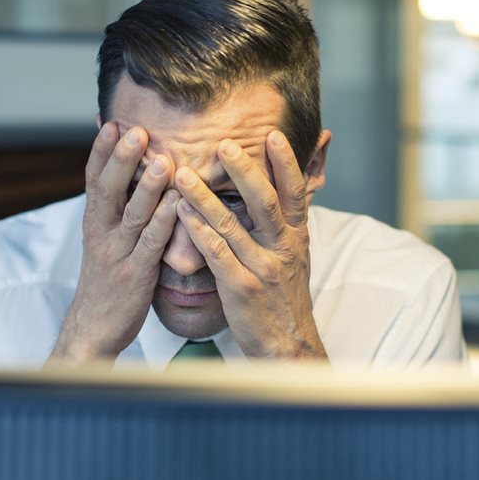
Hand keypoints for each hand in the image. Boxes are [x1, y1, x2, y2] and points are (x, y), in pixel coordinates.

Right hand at [51, 122, 178, 362]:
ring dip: (146, 186)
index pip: (93, 179)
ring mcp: (117, 254)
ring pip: (131, 214)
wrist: (93, 328)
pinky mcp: (135, 275)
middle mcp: (101, 233)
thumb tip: (123, 173)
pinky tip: (176, 203)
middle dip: (121, 158)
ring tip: (162, 159)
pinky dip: (163, 222)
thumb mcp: (104, 239)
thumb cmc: (106, 279)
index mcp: (94, 221)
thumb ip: (114, 208)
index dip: (100, 150)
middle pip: (107, 189)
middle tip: (135, 130)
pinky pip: (151, 244)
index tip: (110, 121)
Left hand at [174, 130, 326, 359]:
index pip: (295, 192)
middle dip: (244, 171)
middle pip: (264, 202)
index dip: (286, 163)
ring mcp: (261, 268)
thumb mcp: (295, 256)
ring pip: (231, 225)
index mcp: (297, 237)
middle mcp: (282, 248)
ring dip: (204, 197)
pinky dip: (198, 231)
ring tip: (182, 174)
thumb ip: (287, 223)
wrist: (287, 345)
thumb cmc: (285, 297)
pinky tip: (181, 214)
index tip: (273, 135)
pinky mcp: (240, 288)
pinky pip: (216, 254)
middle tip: (223, 144)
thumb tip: (287, 187)